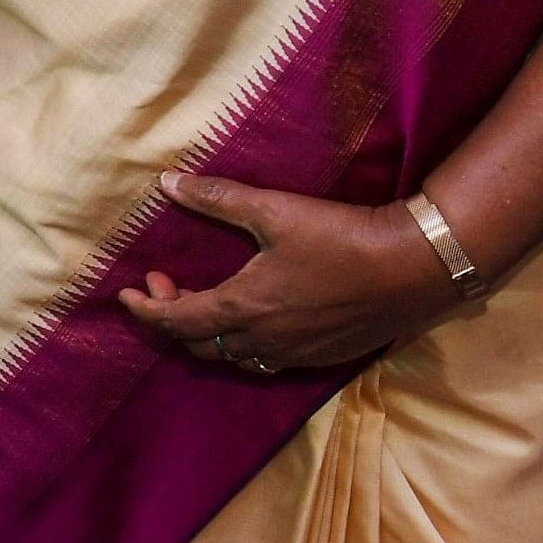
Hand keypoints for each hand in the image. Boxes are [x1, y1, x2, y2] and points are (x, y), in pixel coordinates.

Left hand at [115, 171, 463, 373]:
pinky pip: (269, 361)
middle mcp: (265, 342)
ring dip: (209, 333)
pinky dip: (245, 344)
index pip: (177, 321)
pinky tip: (254, 316)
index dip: (145, 310)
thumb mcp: (273, 210)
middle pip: (200, 345)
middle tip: (165, 283)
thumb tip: (167, 182)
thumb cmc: (342, 237)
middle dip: (173, 317)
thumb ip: (216, 198)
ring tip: (206, 297)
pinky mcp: (326, 357)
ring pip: (236, 357)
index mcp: (244, 309)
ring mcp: (297, 354)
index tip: (126, 295)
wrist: (417, 268)